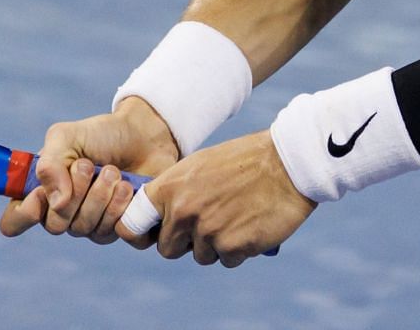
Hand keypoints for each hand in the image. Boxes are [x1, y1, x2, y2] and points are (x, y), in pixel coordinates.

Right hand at [0, 97, 179, 242]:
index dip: (22, 214)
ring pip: (86, 230)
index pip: (14, 221)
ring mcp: (91, 224)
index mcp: (42, 190)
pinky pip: (114, 235)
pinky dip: (121, 209)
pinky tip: (128, 189)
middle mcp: (63, 213)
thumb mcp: (68, 136)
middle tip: (89, 166)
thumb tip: (57, 203)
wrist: (146, 135)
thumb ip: (51, 164)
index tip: (39, 194)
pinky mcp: (121, 228)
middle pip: (55, 226)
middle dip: (75, 194)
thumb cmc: (102, 135)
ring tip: (113, 171)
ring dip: (100, 196)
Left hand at [117, 129, 314, 266]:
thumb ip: (177, 192)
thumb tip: (164, 219)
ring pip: (201, 256)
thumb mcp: (200, 165)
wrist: (287, 164)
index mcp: (170, 187)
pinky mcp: (232, 247)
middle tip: (208, 223)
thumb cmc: (245, 161)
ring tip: (236, 216)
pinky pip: (227, 260)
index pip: (132, 225)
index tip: (152, 233)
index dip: (140, 233)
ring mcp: (208, 231)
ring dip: (216, 245)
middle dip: (186, 241)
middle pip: (168, 248)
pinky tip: (250, 225)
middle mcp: (183, 211)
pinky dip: (238, 248)